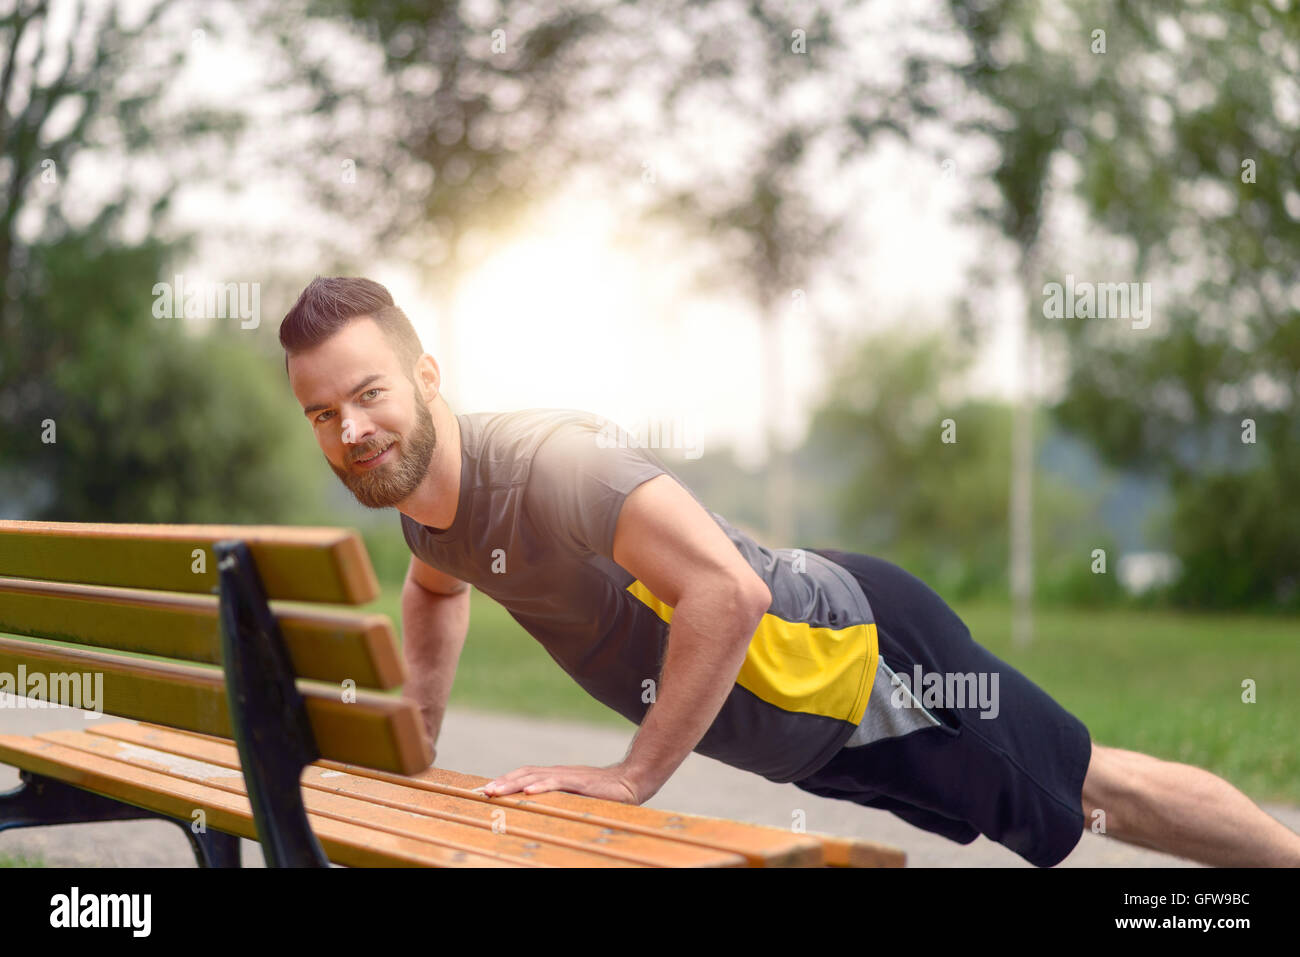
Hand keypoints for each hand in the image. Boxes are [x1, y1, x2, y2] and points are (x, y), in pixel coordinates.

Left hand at [480, 764, 643, 803]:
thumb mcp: (577, 797)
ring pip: (535, 776)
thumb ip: (559, 799)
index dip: (506, 781)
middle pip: (524, 773)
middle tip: (484, 792)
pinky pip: (557, 782)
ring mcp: (569, 776)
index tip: (486, 790)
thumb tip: (537, 808)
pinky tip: (529, 791)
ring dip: (513, 783)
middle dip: (502, 782)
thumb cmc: (604, 793)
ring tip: (496, 791)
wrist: (631, 781)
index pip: (525, 775)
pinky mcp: (581, 782)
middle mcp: (558, 773)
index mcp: (556, 776)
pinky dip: (542, 786)